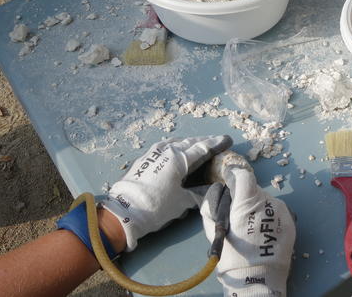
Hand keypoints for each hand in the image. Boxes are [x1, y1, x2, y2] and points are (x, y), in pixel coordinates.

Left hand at [101, 136, 232, 251]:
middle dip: (204, 141)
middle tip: (216, 141)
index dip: (216, 144)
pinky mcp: (144, 159)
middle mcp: (167, 151)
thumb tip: (212, 189)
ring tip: (197, 144)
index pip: (202, 148)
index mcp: (179, 158)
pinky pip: (164, 147)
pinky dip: (174, 146)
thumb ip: (199, 193)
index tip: (227, 140)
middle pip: (189, 142)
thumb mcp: (182, 202)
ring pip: (175, 143)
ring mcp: (153, 153)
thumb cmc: (157, 206)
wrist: (124, 212)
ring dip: (188, 143)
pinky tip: (175, 149)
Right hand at [199, 164, 294, 295]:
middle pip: (254, 189)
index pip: (242, 175)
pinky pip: (275, 211)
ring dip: (258, 208)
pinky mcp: (290, 220)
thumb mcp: (214, 229)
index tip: (229, 177)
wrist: (258, 278)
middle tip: (238, 215)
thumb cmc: (233, 256)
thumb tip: (219, 189)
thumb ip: (214, 204)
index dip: (234, 174)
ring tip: (252, 228)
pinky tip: (263, 233)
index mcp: (247, 202)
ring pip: (266, 200)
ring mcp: (281, 210)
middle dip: (245, 197)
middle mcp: (267, 201)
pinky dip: (268, 217)